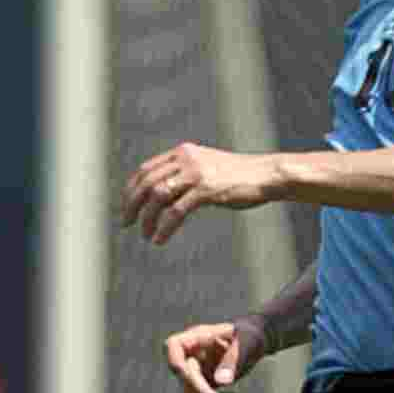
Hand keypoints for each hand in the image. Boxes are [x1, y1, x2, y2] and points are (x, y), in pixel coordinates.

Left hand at [121, 142, 274, 243]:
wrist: (266, 175)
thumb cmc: (239, 175)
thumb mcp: (207, 168)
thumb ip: (185, 175)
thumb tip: (160, 196)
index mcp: (184, 152)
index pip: (145, 169)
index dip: (131, 190)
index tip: (127, 207)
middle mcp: (187, 159)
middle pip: (147, 182)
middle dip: (132, 205)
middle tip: (126, 223)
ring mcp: (197, 174)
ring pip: (157, 197)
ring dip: (146, 219)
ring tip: (145, 235)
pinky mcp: (207, 190)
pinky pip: (176, 212)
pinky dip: (164, 228)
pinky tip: (160, 239)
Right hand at [165, 318, 266, 392]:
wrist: (254, 343)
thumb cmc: (250, 337)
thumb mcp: (247, 343)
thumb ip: (234, 360)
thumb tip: (220, 382)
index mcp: (197, 337)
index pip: (174, 346)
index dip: (179, 365)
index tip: (197, 381)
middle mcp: (190, 354)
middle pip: (183, 378)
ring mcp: (193, 371)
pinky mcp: (200, 386)